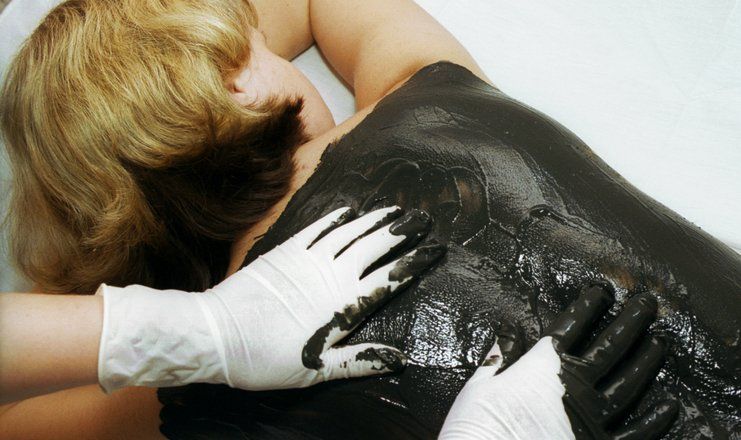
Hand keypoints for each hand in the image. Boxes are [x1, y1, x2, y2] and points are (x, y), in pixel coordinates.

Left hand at [97, 206, 444, 392]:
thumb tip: (399, 359)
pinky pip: (317, 229)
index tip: (435, 249)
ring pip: (349, 233)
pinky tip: (349, 210)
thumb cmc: (267, 358)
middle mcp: (330, 276)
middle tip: (422, 219)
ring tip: (394, 210)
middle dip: (401, 232)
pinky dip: (335, 218)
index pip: (389, 278)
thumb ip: (359, 361)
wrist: (217, 334)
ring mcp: (308, 260)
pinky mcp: (285, 251)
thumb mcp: (316, 370)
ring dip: (374, 220)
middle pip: (374, 247)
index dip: (414, 262)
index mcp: (342, 306)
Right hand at [438, 284, 678, 439]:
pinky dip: (655, 419)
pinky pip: (638, 432)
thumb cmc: (479, 427)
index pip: (572, 327)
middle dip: (632, 321)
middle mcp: (576, 386)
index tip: (602, 292)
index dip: (589, 306)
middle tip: (648, 304)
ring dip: (648, 360)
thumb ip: (500, 355)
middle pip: (612, 346)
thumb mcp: (480, 386)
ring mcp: (594, 418)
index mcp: (545, 366)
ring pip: (631, 382)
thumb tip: (507, 326)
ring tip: (660, 341)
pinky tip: (669, 404)